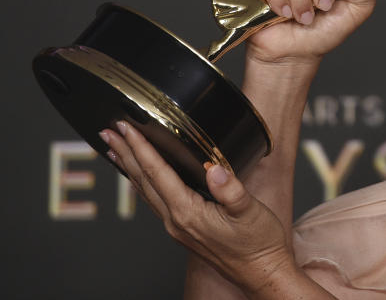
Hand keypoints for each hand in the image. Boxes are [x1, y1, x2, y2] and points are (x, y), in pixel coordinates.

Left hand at [99, 122, 293, 294]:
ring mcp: (178, 227)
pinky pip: (156, 201)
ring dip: (130, 168)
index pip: (157, 173)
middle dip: (125, 154)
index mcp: (188, 213)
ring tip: (116, 151)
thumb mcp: (250, 212)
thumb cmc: (259, 244)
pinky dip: (144, 183)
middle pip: (143, 181)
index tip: (126, 128)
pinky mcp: (184, 230)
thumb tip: (215, 168)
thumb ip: (231, 190)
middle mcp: (176, 221)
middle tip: (107, 132)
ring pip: (146, 191)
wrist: (263, 273)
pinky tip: (143, 179)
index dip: (140, 147)